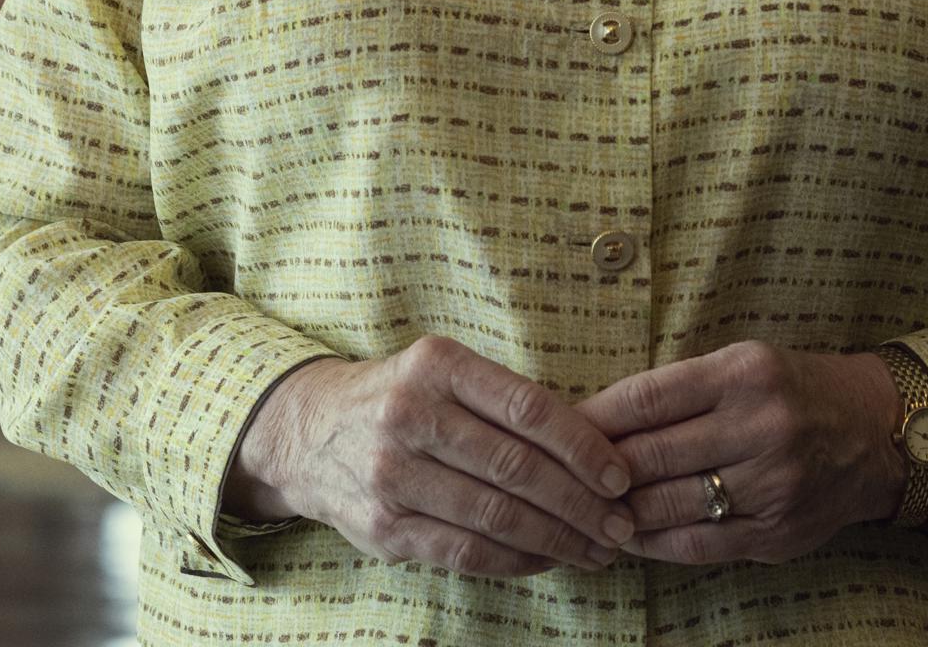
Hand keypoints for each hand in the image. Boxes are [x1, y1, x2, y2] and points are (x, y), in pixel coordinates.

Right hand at [228, 335, 639, 577]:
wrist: (306, 432)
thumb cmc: (399, 398)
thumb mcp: (442, 372)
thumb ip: (504, 401)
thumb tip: (595, 448)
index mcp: (436, 365)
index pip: (528, 408)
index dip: (583, 447)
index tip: (620, 476)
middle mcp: (409, 415)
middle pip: (516, 468)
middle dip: (581, 503)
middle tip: (621, 525)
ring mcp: (390, 475)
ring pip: (495, 516)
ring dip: (558, 540)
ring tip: (596, 550)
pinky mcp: (382, 527)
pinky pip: (465, 551)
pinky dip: (516, 561)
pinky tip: (547, 560)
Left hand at [575, 343, 906, 565]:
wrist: (873, 433)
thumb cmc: (790, 391)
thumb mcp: (741, 365)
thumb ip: (678, 391)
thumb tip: (596, 420)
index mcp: (744, 374)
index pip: (646, 398)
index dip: (593, 418)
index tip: (558, 428)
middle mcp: (760, 426)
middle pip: (651, 455)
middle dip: (597, 469)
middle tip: (559, 475)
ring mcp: (772, 484)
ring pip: (668, 505)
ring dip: (617, 511)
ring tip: (586, 507)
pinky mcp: (776, 532)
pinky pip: (696, 544)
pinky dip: (652, 543)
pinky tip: (627, 536)